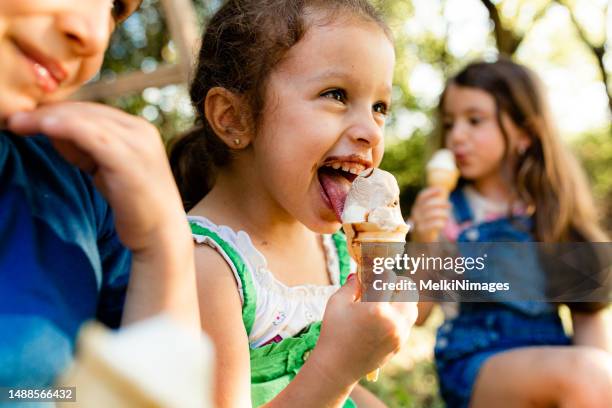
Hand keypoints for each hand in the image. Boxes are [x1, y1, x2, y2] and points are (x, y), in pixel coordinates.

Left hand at [7, 102, 186, 253]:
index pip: (91, 111)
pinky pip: (91, 135)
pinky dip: (65, 127)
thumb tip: (51, 129)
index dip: (58, 111)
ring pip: (85, 119)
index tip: (28, 118)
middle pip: (86, 111)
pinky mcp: (128, 158)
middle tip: (14, 118)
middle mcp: (140, 130)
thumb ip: (86, 149)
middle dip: (48, 112)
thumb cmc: (135, 207)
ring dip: (47, 119)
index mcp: (138, 130)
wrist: (162, 236)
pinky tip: (43, 126)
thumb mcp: (107, 170)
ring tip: (17, 124)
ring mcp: (136, 143)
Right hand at [310, 276, 417, 386]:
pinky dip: (399, 315)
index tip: (370, 275)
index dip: (379, 272)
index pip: (389, 277)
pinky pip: (407, 322)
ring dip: (401, 300)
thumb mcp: (337, 302)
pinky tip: (382, 317)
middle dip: (396, 284)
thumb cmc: (334, 333)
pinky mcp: (400, 344)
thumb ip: (352, 285)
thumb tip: (361, 273)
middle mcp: (394, 321)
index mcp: (377, 309)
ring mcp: (400, 334)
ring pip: (412, 307)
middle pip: (409, 290)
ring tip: (384, 302)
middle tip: (382, 287)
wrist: (337, 368)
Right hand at [409, 187, 450, 241]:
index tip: (442, 190)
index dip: (431, 191)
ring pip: (433, 214)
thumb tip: (442, 190)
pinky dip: (441, 223)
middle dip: (441, 203)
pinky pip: (435, 224)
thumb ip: (432, 203)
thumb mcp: (427, 213)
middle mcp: (415, 213)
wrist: (420, 240)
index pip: (422, 196)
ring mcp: (417, 222)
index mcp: (416, 207)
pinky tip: (443, 224)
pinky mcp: (422, 230)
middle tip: (450, 205)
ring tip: (447, 216)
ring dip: (443, 214)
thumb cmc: (427, 224)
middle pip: (429, 204)